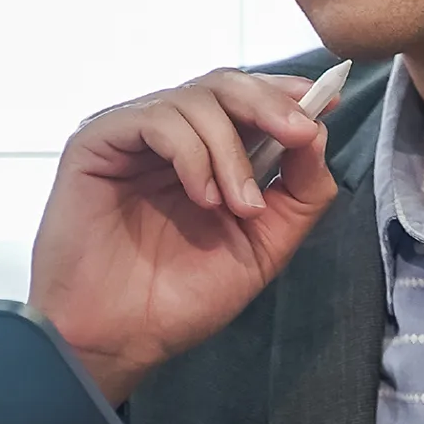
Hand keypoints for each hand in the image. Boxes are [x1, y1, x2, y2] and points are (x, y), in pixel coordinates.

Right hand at [31, 69, 340, 401]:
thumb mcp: (264, 246)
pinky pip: (157, 120)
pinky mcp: (97, 142)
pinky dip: (193, 154)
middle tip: (299, 134)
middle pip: (224, 84)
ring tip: (239, 207)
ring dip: (231, 150)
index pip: (247, 100)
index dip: (286, 93)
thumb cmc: (180, 298)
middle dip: (270, 104)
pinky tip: (202, 197)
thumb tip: (317, 133)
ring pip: (196, 99)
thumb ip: (299, 193)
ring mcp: (131, 136)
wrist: (120, 340)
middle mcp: (167, 137)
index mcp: (205, 154)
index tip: (327, 100)